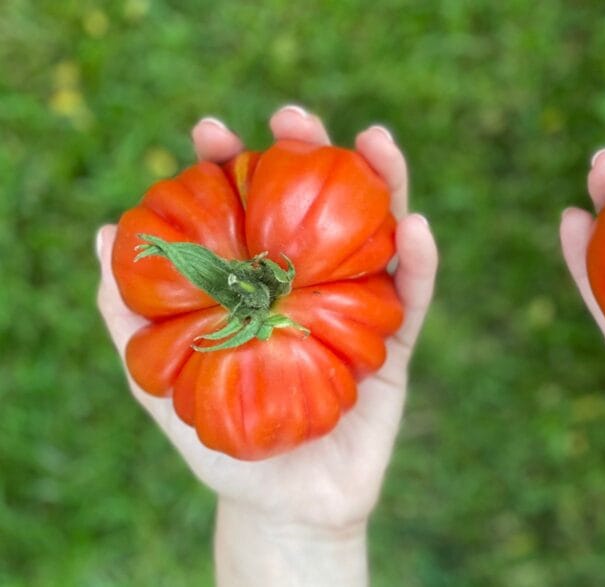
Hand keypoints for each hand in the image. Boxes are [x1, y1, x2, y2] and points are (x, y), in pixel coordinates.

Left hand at [97, 106, 437, 585]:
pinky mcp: (397, 347)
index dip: (233, 166)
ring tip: (375, 139)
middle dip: (309, 153)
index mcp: (260, 280)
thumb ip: (130, 317)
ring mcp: (358, 309)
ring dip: (383, 182)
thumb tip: (104, 236)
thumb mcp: (161, 380)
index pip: (250, 209)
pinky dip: (420, 260)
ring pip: (377, 233)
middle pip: (318, 204)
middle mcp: (311, 282)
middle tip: (294, 116)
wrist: (281, 506)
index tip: (211, 133)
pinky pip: (414, 296)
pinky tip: (415, 224)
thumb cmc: (222, 442)